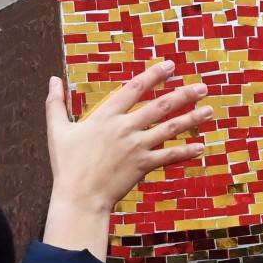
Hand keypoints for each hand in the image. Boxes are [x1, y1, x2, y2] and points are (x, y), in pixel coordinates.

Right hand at [42, 59, 210, 258]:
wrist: (79, 197)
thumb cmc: (67, 165)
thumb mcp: (57, 130)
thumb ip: (56, 103)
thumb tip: (53, 79)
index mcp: (106, 115)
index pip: (134, 88)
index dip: (154, 75)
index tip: (170, 66)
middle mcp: (125, 127)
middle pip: (160, 106)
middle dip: (183, 95)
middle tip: (202, 88)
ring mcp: (136, 146)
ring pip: (169, 128)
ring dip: (191, 119)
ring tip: (209, 111)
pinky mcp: (143, 165)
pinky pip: (168, 156)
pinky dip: (185, 151)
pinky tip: (200, 147)